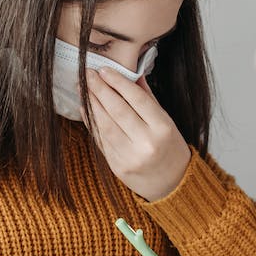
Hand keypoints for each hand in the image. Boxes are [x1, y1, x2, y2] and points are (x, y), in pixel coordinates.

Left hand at [85, 68, 192, 201]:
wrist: (171, 185)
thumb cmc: (170, 148)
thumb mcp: (167, 121)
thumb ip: (148, 98)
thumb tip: (132, 73)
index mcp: (163, 129)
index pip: (138, 99)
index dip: (119, 82)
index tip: (104, 69)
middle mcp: (146, 143)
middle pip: (118, 110)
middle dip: (100, 89)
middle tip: (88, 74)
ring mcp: (129, 157)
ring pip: (105, 124)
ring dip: (91, 103)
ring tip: (83, 88)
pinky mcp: (116, 166)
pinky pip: (101, 139)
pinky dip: (91, 122)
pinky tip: (85, 108)